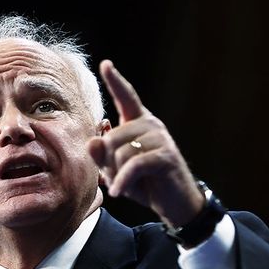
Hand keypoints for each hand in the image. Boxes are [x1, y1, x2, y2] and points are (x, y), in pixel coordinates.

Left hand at [87, 60, 204, 227]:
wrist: (175, 204)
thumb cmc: (145, 184)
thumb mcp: (117, 170)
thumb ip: (102, 156)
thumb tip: (93, 140)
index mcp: (139, 122)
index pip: (126, 97)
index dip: (115, 81)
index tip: (105, 64)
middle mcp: (150, 125)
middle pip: (111, 138)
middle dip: (107, 164)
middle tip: (116, 179)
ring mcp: (160, 138)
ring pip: (120, 153)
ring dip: (117, 175)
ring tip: (124, 186)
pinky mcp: (165, 155)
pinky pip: (133, 165)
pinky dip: (123, 181)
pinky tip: (119, 192)